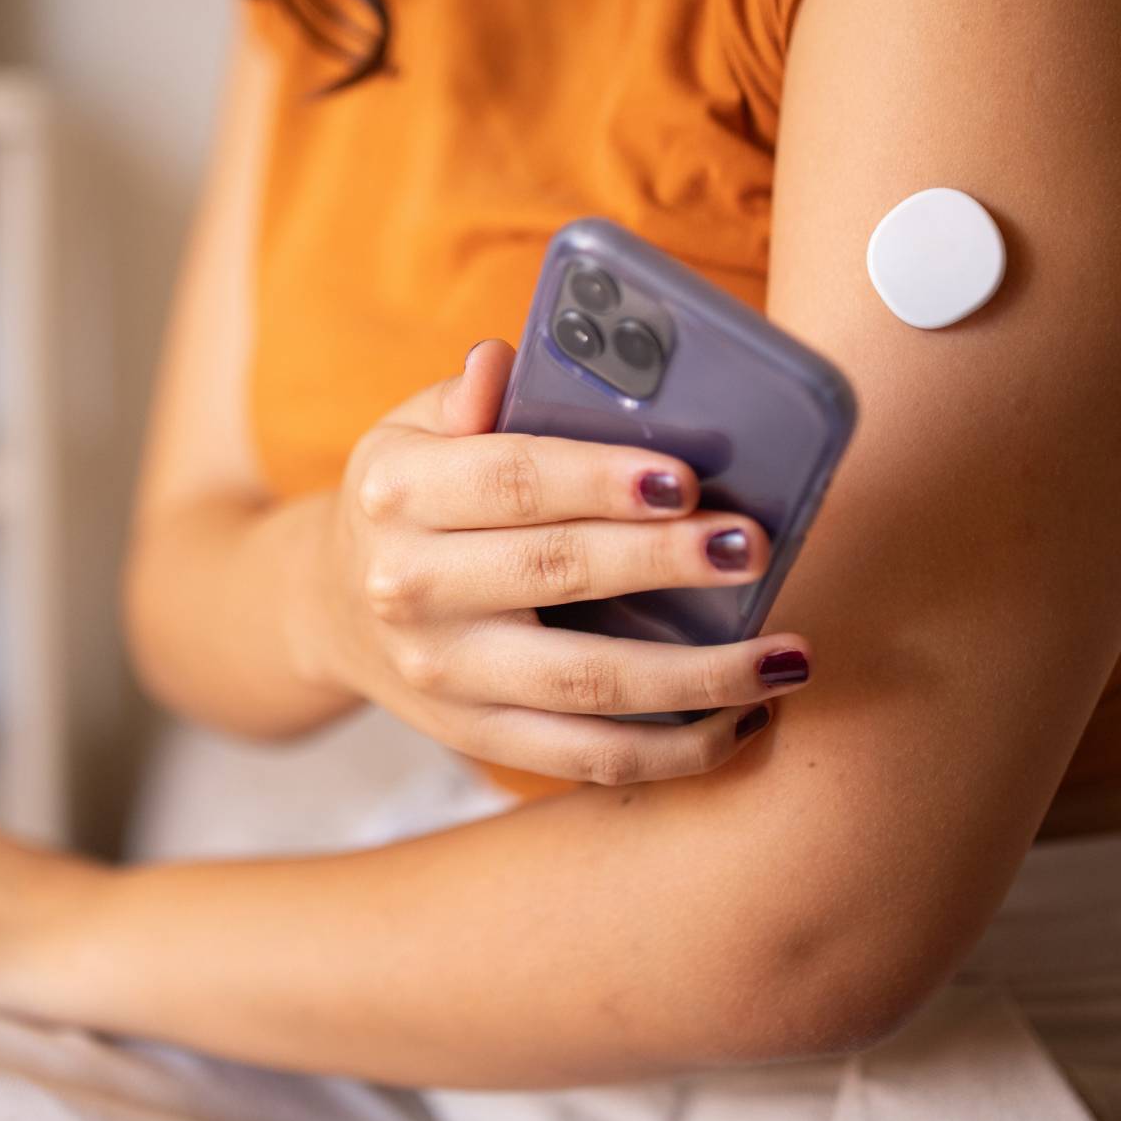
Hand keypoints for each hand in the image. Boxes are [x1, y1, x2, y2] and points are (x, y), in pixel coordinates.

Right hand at [299, 340, 812, 786]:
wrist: (334, 607)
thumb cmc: (411, 498)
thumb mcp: (413, 429)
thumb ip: (468, 396)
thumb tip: (503, 362)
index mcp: (400, 493)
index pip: (510, 481)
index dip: (598, 480)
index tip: (685, 479)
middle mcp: (411, 587)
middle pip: (556, 575)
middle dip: (663, 563)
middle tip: (751, 547)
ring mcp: (445, 675)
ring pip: (585, 688)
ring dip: (697, 679)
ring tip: (786, 656)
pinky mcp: (477, 737)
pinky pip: (587, 758)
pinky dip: (675, 753)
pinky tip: (747, 720)